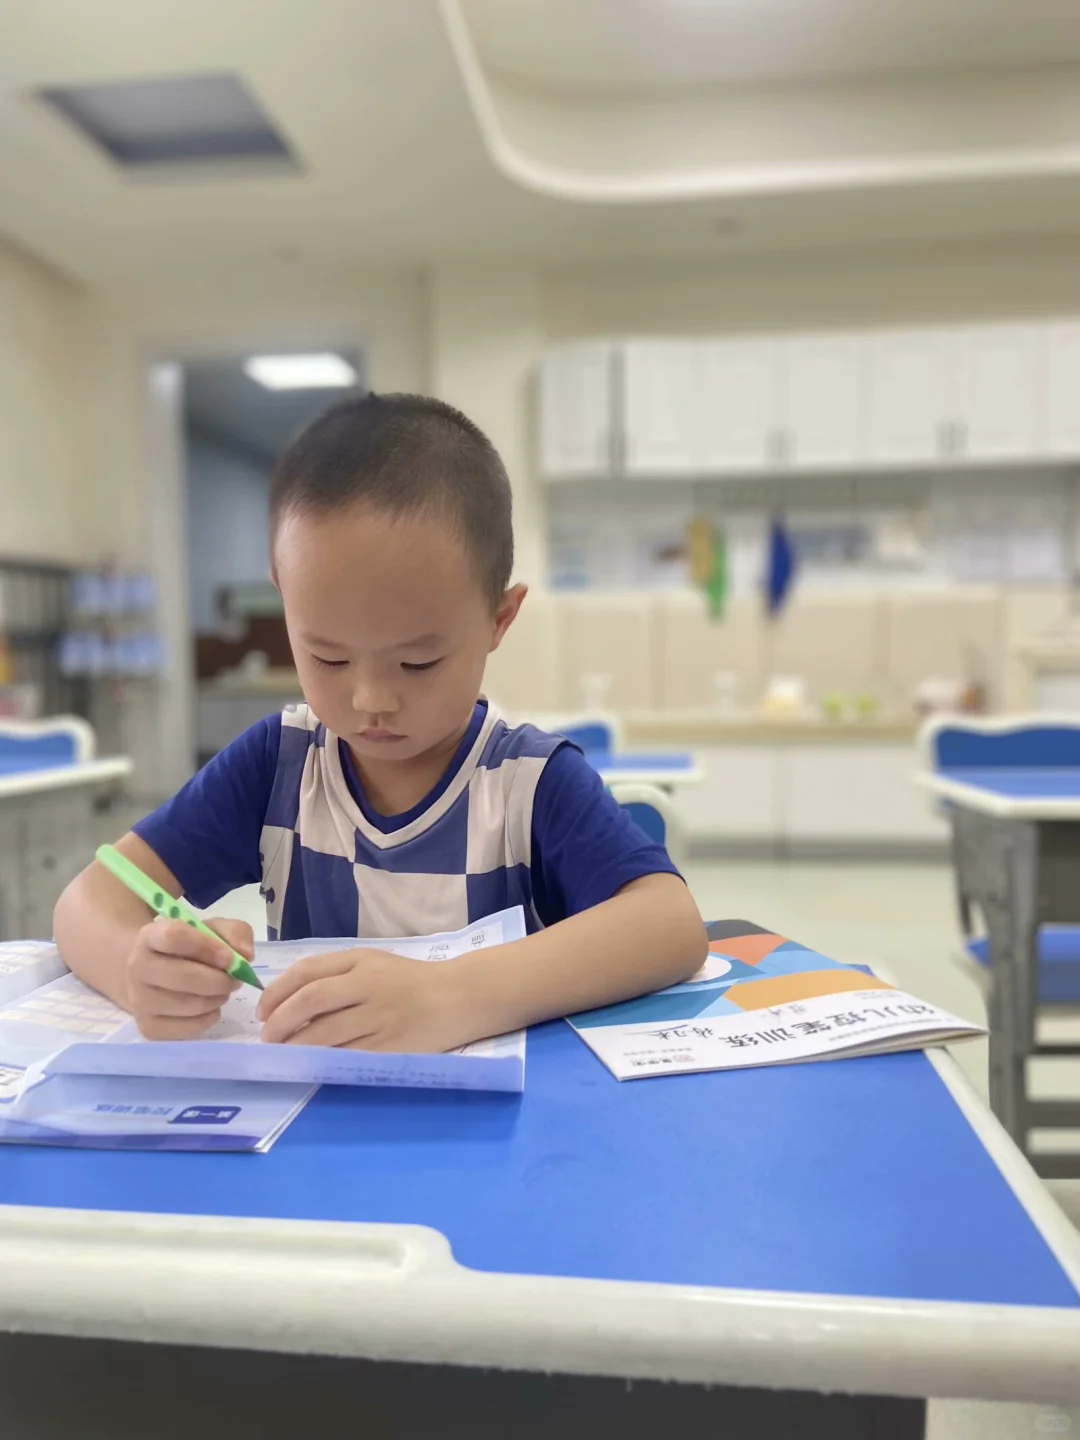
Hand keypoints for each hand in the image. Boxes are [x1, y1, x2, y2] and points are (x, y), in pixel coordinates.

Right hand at [125, 917, 251, 1039]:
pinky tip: (210, 1006)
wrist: (155, 975)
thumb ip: (234, 933)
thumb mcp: (212, 929)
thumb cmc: (188, 948)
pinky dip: (210, 1017)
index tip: (230, 958)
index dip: (207, 947)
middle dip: (219, 980)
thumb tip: (246, 955)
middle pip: (183, 977)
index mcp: (150, 936)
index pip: (174, 937)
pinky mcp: (148, 1028)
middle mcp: (137, 968)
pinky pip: (190, 1027)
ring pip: (189, 1005)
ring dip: (217, 998)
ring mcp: (139, 1001)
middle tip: (233, 979)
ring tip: (221, 990)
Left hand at [256, 949, 473, 1052]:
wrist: (460, 997)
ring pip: (325, 1033)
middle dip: (280, 1021)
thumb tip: (287, 1001)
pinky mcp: (390, 1046)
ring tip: (283, 1052)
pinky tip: (312, 1063)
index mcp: (361, 960)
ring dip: (296, 1045)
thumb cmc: (411, 981)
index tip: (262, 1011)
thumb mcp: (374, 964)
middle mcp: (369, 985)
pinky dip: (323, 1060)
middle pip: (311, 1000)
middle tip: (267, 1036)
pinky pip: (347, 1055)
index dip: (277, 992)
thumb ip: (336, 975)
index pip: (307, 972)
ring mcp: (380, 1017)